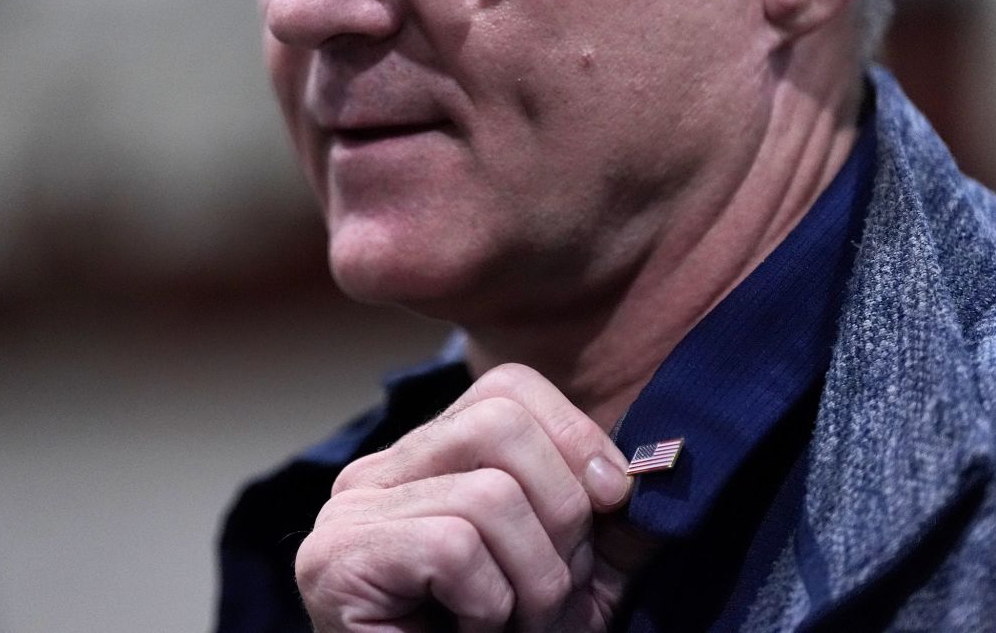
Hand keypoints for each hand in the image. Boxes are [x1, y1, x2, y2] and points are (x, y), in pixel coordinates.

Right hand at [295, 363, 647, 631]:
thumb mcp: (572, 576)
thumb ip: (608, 522)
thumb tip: (655, 467)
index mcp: (427, 460)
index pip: (507, 387)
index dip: (575, 435)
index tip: (612, 503)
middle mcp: (376, 471)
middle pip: (499, 422)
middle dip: (561, 513)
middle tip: (553, 595)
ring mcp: (350, 512)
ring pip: (489, 494)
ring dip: (533, 580)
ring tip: (517, 628)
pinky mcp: (340, 557)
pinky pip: (455, 547)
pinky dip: (489, 607)